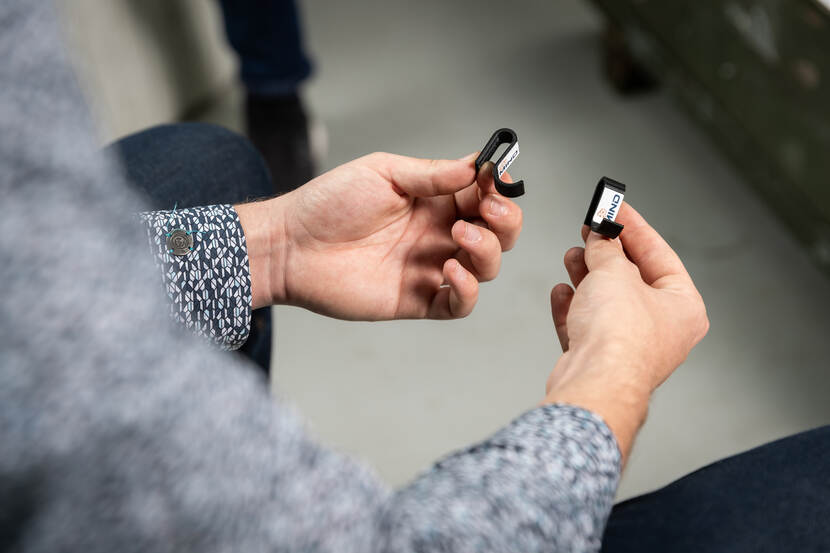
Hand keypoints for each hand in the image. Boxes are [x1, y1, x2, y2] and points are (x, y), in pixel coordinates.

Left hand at [240, 152, 521, 319]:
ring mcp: (428, 268)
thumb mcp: (383, 173)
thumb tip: (475, 166)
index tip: (496, 179)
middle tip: (488, 210)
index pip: (482, 195)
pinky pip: (458, 304)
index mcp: (432, 201)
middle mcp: (436, 234)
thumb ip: (431, 174)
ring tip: (460, 235)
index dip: (497, 188)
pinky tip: (450, 270)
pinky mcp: (416, 300)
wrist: (290, 244)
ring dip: (486, 250)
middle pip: (496, 233)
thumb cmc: (328, 203)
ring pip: (484, 267)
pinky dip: (467, 291)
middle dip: (505, 221)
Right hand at [545, 203, 707, 458]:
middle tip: (591, 231)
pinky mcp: (602, 359)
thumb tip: (601, 237)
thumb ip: (606, 248)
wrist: (595, 382)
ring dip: (587, 277)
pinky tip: (562, 292)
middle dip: (607, 253)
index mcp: (683, 306)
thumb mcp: (614, 272)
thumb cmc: (620, 339)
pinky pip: (588, 325)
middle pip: (633, 278)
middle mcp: (663, 328)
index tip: (616, 208)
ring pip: (608, 301)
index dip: (634, 226)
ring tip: (573, 257)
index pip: (660, 254)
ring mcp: (632, 345)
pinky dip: (574, 307)